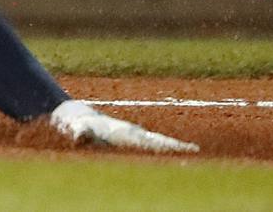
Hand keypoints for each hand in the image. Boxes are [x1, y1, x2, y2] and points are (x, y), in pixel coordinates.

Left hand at [50, 99, 198, 153]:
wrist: (75, 116)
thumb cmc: (75, 126)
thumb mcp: (75, 130)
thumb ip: (79, 134)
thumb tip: (80, 137)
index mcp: (124, 133)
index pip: (150, 142)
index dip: (166, 147)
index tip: (184, 151)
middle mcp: (133, 132)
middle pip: (159, 140)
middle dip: (177, 146)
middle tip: (197, 152)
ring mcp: (133, 135)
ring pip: (157, 141)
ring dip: (174, 148)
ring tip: (193, 153)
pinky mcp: (131, 138)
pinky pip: (151, 145)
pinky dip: (164, 149)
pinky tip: (174, 155)